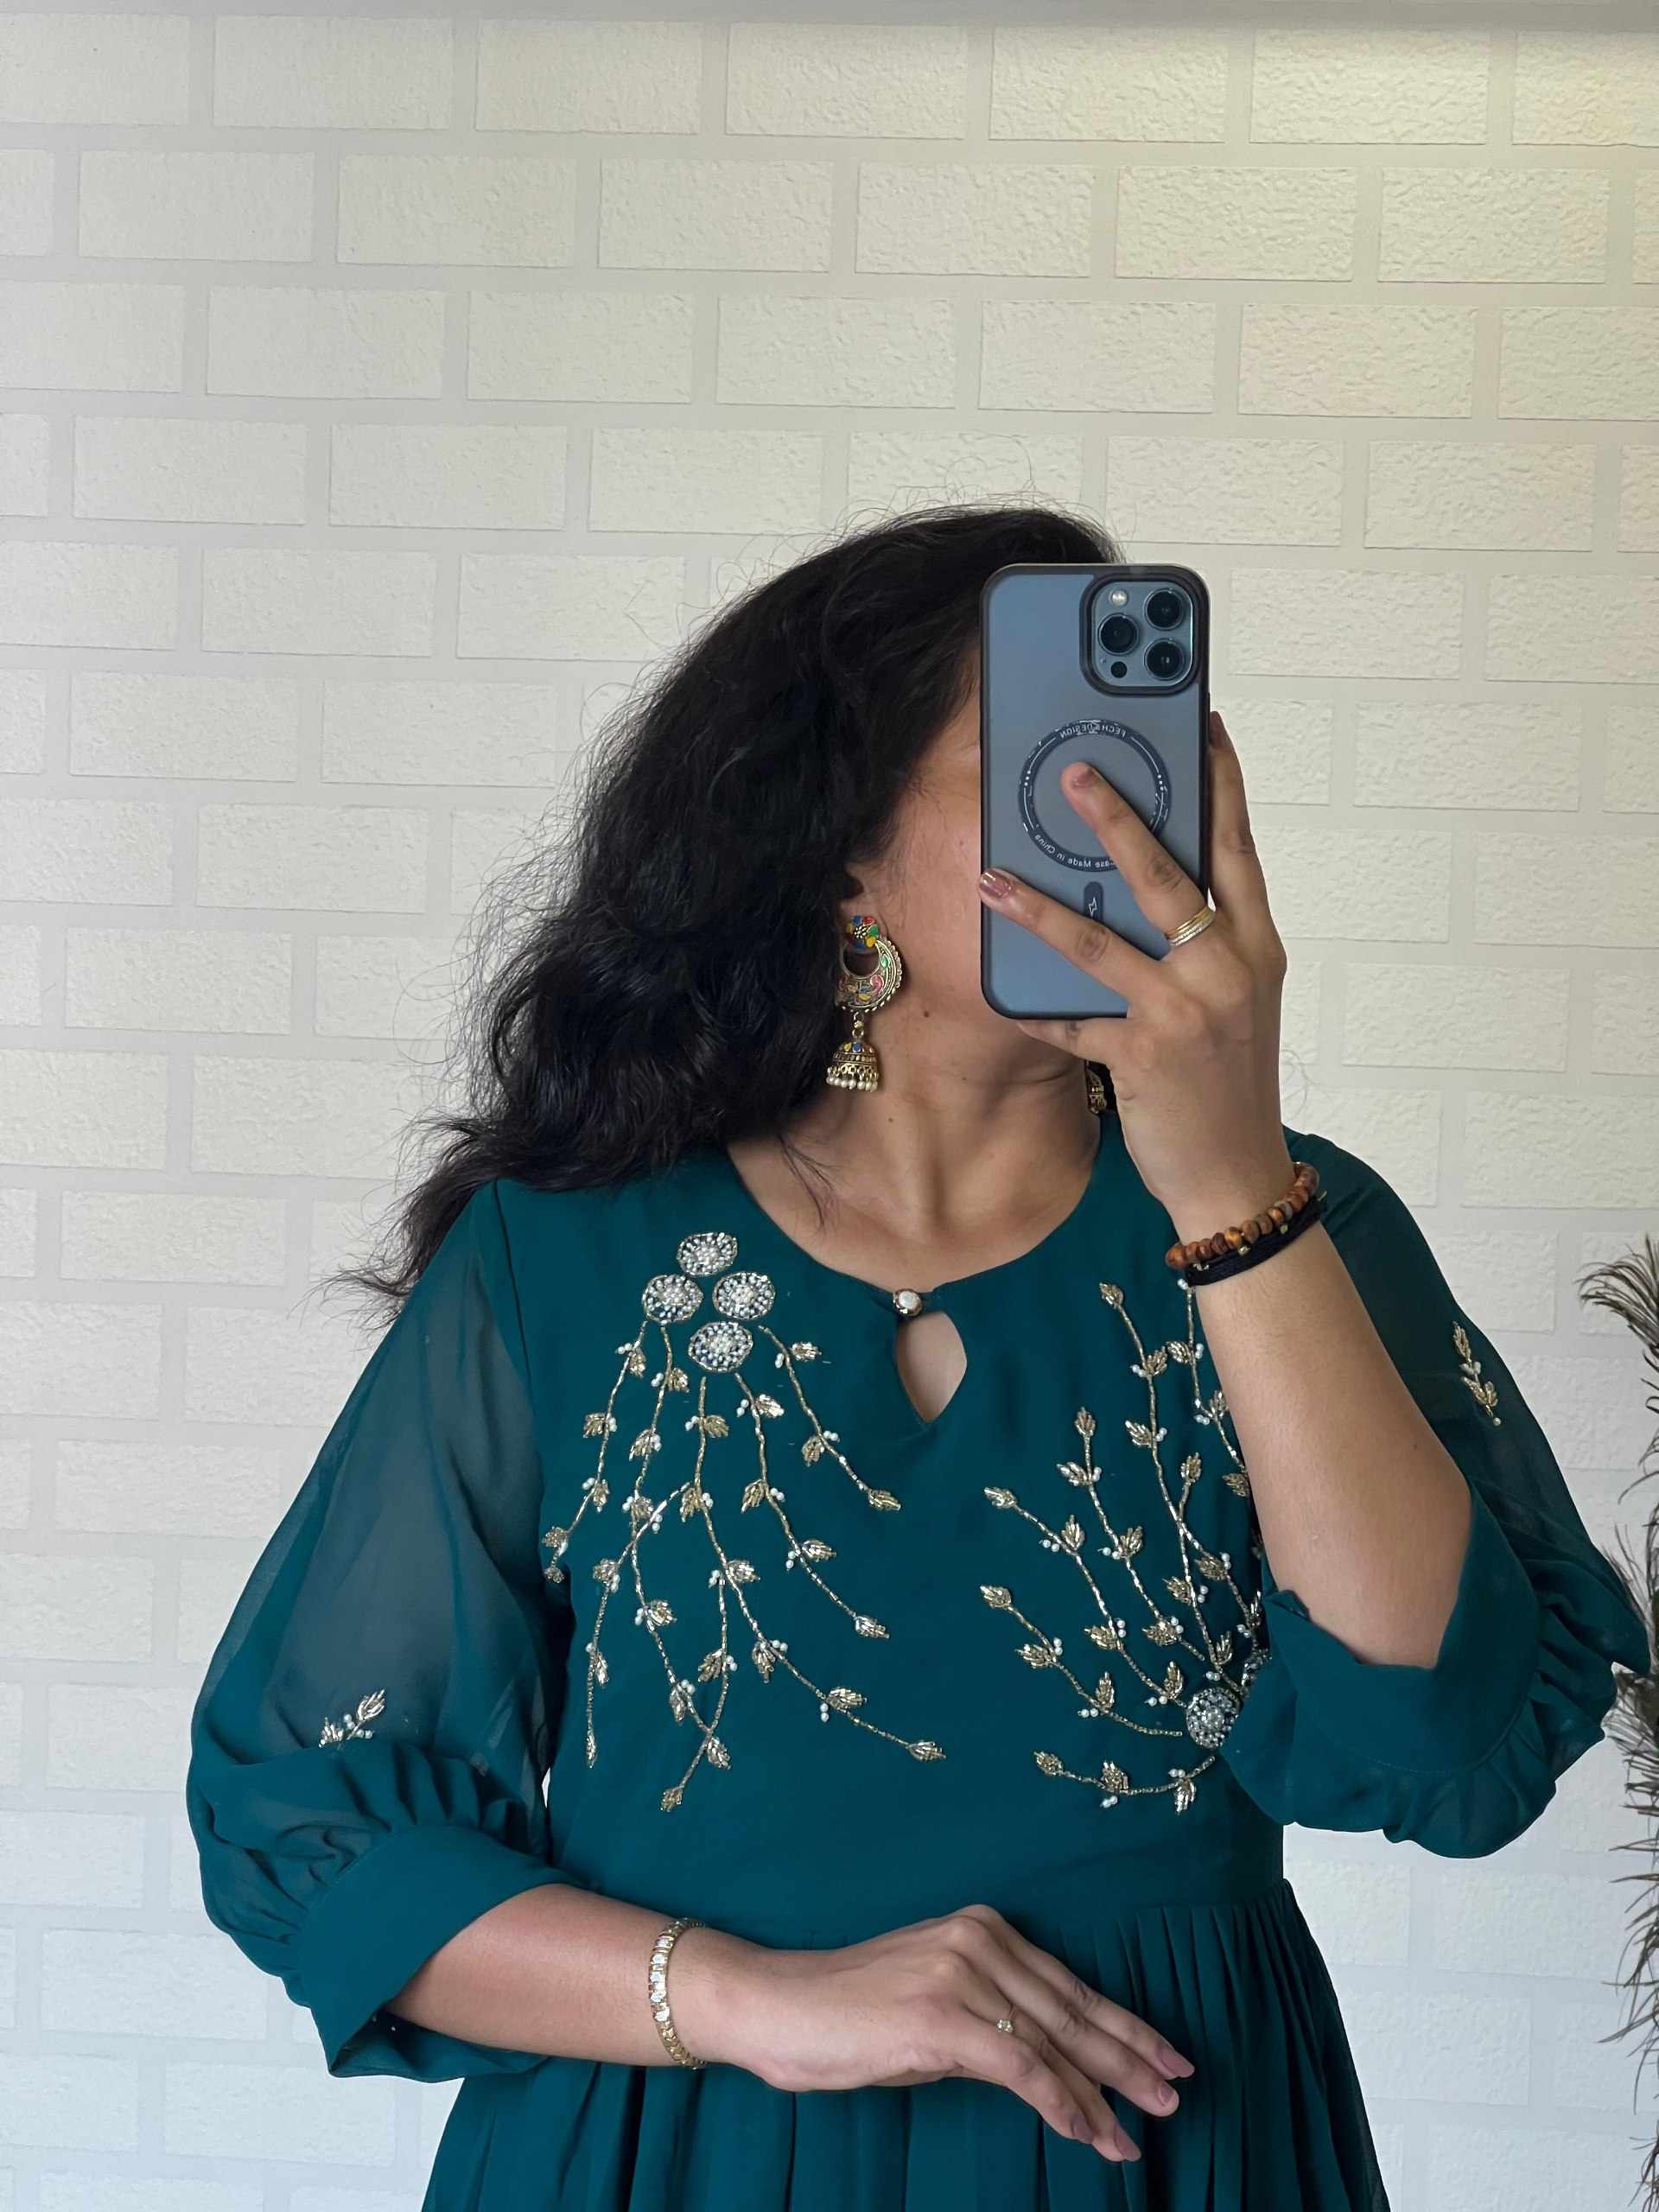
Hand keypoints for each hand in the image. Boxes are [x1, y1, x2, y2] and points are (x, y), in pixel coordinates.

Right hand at [675, 1902, 1194, 2163]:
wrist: (776, 2005)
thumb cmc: (847, 2015)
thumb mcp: (932, 2009)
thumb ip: (988, 2023)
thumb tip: (1044, 2066)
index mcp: (981, 1928)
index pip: (1068, 1986)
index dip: (1122, 2024)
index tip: (1165, 2055)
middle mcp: (979, 1940)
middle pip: (1074, 2010)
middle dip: (1131, 2056)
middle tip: (1178, 2091)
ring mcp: (962, 1975)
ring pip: (1054, 2043)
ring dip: (1103, 2094)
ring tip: (1138, 2132)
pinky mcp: (943, 2017)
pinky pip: (1021, 2068)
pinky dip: (1061, 2104)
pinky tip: (1088, 2132)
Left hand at [976, 708, 1293, 1236]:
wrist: (1238, 1175)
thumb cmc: (1230, 1081)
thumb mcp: (1238, 1000)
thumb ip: (1208, 942)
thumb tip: (1151, 884)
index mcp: (1256, 945)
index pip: (1238, 847)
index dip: (1221, 783)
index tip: (1202, 725)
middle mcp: (1226, 968)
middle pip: (1165, 874)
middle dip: (1116, 818)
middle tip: (1072, 772)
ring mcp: (1185, 1011)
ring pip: (1100, 941)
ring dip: (1038, 906)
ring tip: (991, 876)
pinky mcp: (1143, 1056)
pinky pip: (1075, 1021)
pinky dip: (1037, 1010)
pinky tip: (999, 993)